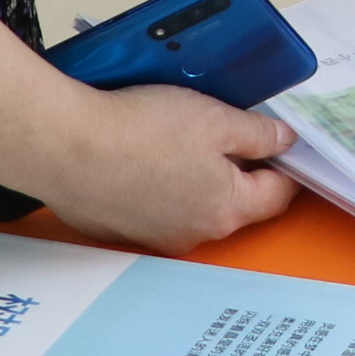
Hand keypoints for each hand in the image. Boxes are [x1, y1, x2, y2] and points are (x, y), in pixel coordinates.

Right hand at [28, 83, 300, 255]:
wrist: (66, 147)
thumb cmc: (143, 131)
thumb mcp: (217, 119)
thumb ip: (259, 134)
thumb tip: (285, 142)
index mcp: (226, 210)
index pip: (278, 194)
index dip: (288, 166)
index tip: (287, 145)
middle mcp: (193, 234)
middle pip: (235, 201)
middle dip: (239, 167)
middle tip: (229, 129)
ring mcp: (153, 236)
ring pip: (192, 203)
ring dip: (196, 176)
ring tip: (179, 136)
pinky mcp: (119, 229)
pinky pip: (153, 207)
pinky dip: (157, 184)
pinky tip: (142, 155)